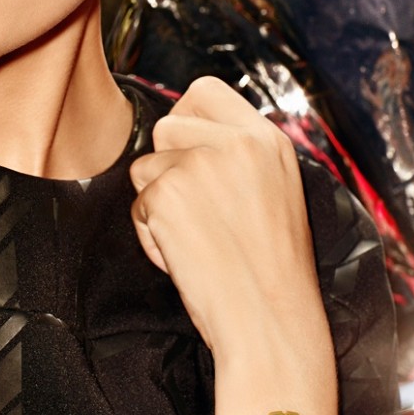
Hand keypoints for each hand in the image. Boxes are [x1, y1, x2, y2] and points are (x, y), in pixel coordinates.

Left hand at [129, 75, 326, 367]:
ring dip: (158, 203)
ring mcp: (198, 166)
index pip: (204, 91)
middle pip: (165, 126)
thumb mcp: (275, 192)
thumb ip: (237, 156)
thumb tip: (186, 132)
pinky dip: (152, 236)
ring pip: (145, 167)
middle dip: (166, 165)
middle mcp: (234, 143)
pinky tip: (187, 258)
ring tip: (198, 240)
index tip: (188, 151)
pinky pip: (138, 206)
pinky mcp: (167, 196)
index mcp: (267, 140)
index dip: (186, 118)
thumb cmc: (272, 271)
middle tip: (197, 211)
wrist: (271, 323)